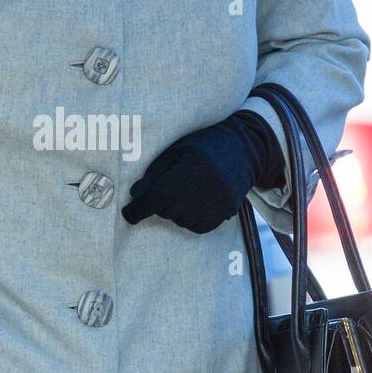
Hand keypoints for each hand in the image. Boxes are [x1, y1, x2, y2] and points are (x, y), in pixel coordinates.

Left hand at [121, 109, 284, 233]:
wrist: (243, 150)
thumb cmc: (204, 145)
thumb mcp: (177, 150)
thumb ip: (155, 172)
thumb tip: (135, 194)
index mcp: (191, 167)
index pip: (158, 196)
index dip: (139, 208)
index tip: (127, 214)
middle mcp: (206, 187)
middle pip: (167, 210)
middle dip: (159, 203)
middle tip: (167, 188)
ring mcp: (218, 202)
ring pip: (181, 221)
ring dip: (175, 211)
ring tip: (184, 192)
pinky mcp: (226, 211)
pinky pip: (198, 227)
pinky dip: (189, 219)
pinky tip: (194, 203)